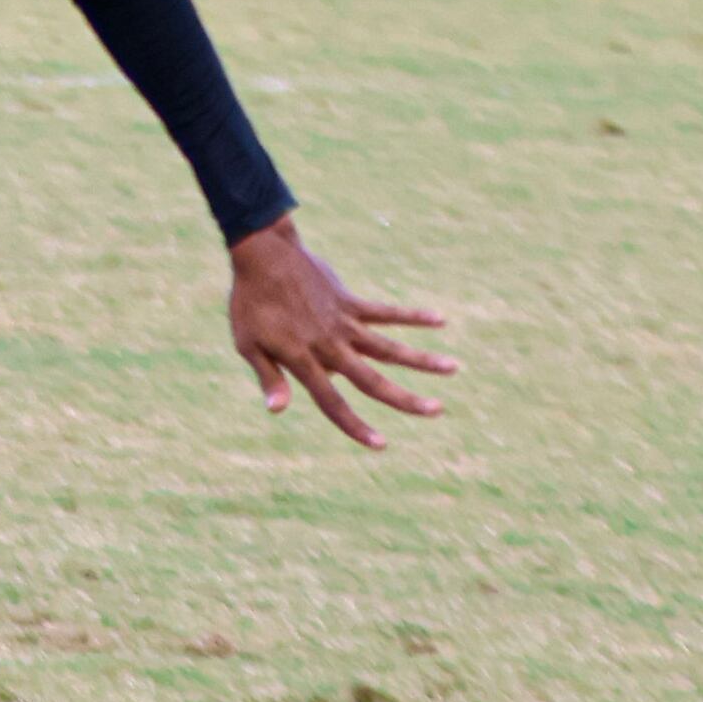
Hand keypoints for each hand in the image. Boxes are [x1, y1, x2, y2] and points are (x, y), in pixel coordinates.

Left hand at [226, 219, 453, 449]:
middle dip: (405, 398)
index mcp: (304, 361)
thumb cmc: (250, 304)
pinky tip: (440, 319)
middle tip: (437, 410)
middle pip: (372, 380)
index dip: (354, 425)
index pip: (332, 402)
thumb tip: (276, 411)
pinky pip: (387, 312)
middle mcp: (330, 346)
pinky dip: (413, 315)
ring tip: (454, 367)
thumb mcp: (248, 344)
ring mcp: (344, 323)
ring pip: (389, 347)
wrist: (263, 257)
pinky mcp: (351, 302)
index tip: (381, 444)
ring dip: (422, 359)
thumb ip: (269, 377)